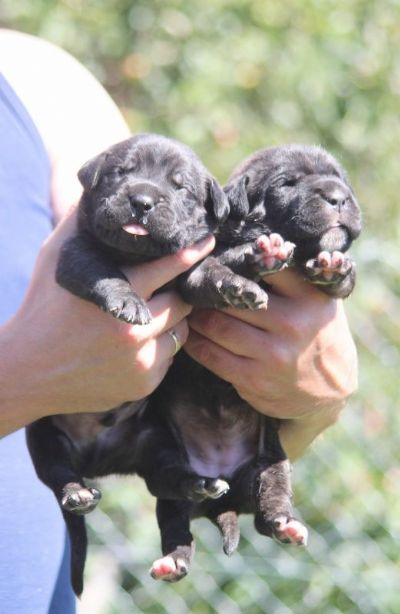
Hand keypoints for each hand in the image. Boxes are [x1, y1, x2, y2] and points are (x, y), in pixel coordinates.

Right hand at [0, 210, 214, 434]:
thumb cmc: (42, 309)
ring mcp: (142, 361)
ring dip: (171, 320)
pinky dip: (160, 347)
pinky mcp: (144, 384)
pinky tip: (138, 342)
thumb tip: (95, 192)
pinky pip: (169, 357)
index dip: (192, 253)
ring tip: (150, 314)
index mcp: (119, 293)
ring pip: (181, 331)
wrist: (27, 371)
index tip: (208, 242)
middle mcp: (135, 329)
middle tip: (168, 287)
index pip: (170, 267)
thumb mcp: (55, 259)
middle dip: (177, 292)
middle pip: (182, 302)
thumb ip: (79, 223)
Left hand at [185, 268, 357, 459]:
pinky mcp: (254, 379)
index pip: (268, 266)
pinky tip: (191, 334)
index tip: (219, 259)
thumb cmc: (319, 335)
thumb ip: (295, 278)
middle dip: (209, 291)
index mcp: (309, 298)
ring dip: (197, 317)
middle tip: (193, 284)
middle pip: (234, 298)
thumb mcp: (320, 302)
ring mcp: (273, 354)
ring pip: (218, 326)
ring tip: (188, 308)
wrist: (331, 391)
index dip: (238, 261)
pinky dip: (196, 342)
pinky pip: (213, 356)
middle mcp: (292, 324)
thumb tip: (260, 247)